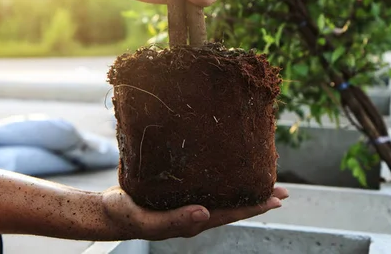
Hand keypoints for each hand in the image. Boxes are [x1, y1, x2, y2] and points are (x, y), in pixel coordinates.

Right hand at [102, 185, 288, 240]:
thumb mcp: (146, 220)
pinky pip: (207, 185)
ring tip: (261, 178)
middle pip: (233, 206)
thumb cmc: (125, 215)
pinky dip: (222, 178)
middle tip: (283, 190)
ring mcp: (188, 203)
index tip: (277, 198)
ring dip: (243, 188)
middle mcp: (195, 212)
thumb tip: (206, 213)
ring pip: (223, 195)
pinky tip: (225, 170)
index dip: (255, 206)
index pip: (231, 213)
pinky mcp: (178, 192)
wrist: (108, 211)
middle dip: (258, 198)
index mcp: (192, 220)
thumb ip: (175, 220)